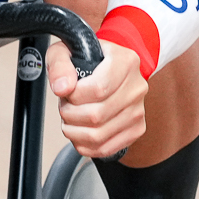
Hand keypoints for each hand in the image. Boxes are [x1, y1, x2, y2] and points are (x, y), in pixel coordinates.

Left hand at [47, 36, 147, 159]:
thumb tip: (62, 88)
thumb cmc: (87, 59)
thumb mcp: (66, 50)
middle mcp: (137, 87)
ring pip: (99, 135)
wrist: (107, 68)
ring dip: (75, 131)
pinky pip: (107, 148)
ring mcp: (138, 110)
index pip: (98, 89)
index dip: (74, 96)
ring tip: (71, 118)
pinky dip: (85, 146)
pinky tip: (79, 132)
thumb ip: (60, 64)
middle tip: (65, 106)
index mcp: (126, 62)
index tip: (67, 92)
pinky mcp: (136, 129)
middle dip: (70, 115)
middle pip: (97, 115)